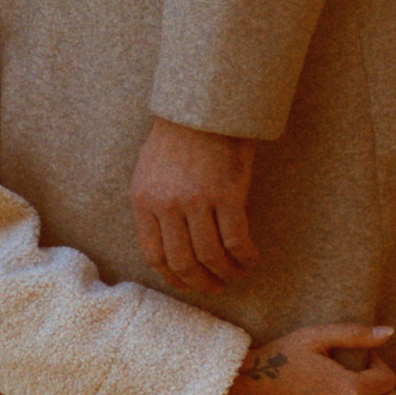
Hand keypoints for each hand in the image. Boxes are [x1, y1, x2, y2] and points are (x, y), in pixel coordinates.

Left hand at [132, 118, 256, 293]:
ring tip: (237, 274)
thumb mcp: (149, 172)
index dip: (173, 277)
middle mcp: (167, 205)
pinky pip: (236, 240)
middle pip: (183, 262)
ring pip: (211, 256)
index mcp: (144, 200)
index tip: (188, 283)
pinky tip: (251, 259)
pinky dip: (245, 257)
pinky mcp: (227, 195)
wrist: (204, 107)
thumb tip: (167, 242)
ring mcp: (197, 201)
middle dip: (201, 282)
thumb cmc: (178, 137)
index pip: (154, 255)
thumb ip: (154, 206)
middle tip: (216, 287)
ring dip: (227, 272)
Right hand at [217, 323, 395, 394]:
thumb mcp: (314, 337)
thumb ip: (355, 334)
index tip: (360, 360)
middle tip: (356, 378)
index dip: (377, 364)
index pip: (388, 380)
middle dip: (378, 388)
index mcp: (349, 389)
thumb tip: (390, 332)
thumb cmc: (277, 358)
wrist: (242, 391)